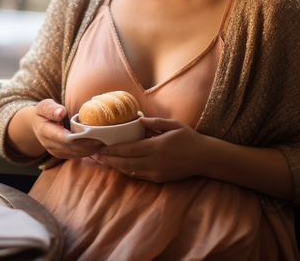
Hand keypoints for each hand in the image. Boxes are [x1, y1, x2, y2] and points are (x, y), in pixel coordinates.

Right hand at [31, 99, 103, 159]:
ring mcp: (57, 152)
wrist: (36, 126)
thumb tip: (61, 113)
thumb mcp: (43, 106)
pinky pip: (78, 155)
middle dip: (89, 143)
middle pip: (73, 147)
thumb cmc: (42, 113)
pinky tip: (99, 144)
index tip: (92, 132)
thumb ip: (51, 109)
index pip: (63, 137)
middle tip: (105, 136)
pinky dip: (89, 150)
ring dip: (92, 148)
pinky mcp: (63, 155)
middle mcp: (50, 145)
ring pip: (77, 153)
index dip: (78, 137)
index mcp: (45, 131)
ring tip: (105, 140)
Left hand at [91, 117, 208, 182]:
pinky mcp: (159, 179)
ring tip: (102, 161)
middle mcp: (154, 162)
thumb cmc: (189, 138)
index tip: (99, 148)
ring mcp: (156, 172)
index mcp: (156, 147)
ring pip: (130, 171)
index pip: (128, 149)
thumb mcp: (174, 125)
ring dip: (115, 166)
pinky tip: (118, 166)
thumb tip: (138, 120)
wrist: (205, 158)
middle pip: (125, 162)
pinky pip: (138, 176)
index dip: (112, 150)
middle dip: (108, 159)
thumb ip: (155, 122)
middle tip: (94, 156)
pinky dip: (126, 171)